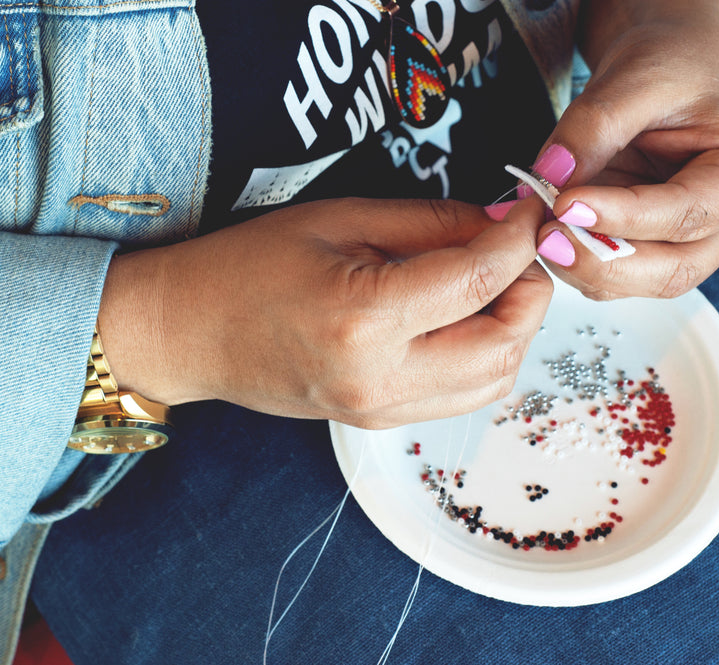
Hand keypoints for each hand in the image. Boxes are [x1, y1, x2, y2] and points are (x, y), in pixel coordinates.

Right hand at [97, 197, 551, 428]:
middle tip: (517, 250)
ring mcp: (379, 410)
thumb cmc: (246, 268)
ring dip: (512, 330)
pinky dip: (482, 356)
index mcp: (363, 318)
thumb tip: (498, 224)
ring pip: (492, 381)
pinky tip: (463, 318)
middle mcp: (378, 378)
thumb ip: (430, 222)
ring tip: (491, 283)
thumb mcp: (339, 220)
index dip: (518, 239)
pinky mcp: (378, 421)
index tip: (528, 211)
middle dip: (530, 292)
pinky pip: (460, 397)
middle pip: (504, 345)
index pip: (478, 279)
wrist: (188, 333)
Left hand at [532, 0, 718, 299]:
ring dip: (579, 266)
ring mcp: (682, 241)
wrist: (663, 64)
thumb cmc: (671, 65)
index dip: (623, 218)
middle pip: (668, 271)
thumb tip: (550, 174)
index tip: (567, 204)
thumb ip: (594, 126)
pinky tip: (542, 231)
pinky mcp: (641, 244)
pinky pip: (607, 272)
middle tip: (544, 237)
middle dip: (600, 262)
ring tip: (536, 230)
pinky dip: (571, 260)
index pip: (685, 215)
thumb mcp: (634, 78)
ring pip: (634, 282)